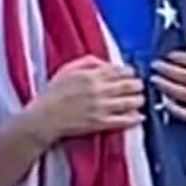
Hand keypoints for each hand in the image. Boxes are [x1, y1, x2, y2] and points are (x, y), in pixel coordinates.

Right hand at [25, 56, 142, 141]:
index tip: (133, 74)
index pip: (118, 71)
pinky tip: (139, 117)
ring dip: (138, 100)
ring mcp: (100, 107)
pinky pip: (122, 120)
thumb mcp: (68, 69)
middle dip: (138, 85)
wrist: (44, 118)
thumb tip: (107, 63)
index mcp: (91, 75)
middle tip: (140, 86)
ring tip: (141, 100)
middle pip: (128, 85)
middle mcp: (98, 89)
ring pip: (128, 102)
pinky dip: (133, 118)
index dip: (130, 72)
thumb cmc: (53, 93)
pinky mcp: (99, 123)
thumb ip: (88, 62)